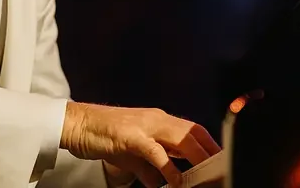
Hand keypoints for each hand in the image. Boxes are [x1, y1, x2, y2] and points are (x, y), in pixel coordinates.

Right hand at [61, 101, 221, 187]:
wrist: (75, 124)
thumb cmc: (102, 136)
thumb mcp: (131, 154)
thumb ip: (148, 167)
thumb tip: (161, 182)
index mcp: (158, 121)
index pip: (193, 131)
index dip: (210, 146)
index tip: (223, 162)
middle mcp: (155, 119)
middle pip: (194, 133)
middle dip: (212, 153)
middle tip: (224, 170)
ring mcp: (143, 125)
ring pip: (181, 139)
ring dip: (198, 158)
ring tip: (210, 176)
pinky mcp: (130, 136)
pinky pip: (156, 151)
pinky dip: (169, 166)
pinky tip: (177, 180)